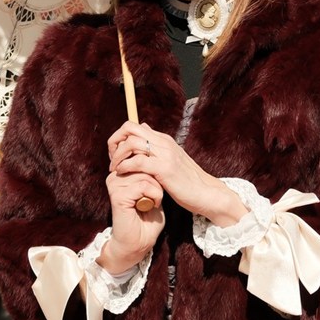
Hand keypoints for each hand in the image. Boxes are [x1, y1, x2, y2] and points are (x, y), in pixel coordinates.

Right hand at [99, 167, 163, 273]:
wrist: (139, 243)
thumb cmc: (147, 220)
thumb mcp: (153, 192)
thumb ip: (152, 175)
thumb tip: (156, 159)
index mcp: (122, 173)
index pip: (141, 158)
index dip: (155, 171)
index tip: (157, 189)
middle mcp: (116, 177)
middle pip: (143, 164)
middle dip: (156, 181)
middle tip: (156, 198)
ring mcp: (115, 185)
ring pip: (144, 175)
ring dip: (156, 190)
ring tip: (154, 202)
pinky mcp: (117, 196)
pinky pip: (142, 185)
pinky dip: (154, 195)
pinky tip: (152, 205)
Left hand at [107, 122, 247, 226]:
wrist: (206, 193)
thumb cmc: (187, 180)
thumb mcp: (170, 159)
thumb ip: (156, 146)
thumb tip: (144, 128)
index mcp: (163, 139)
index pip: (133, 126)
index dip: (119, 138)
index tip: (115, 154)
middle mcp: (163, 142)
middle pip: (129, 128)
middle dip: (114, 142)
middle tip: (112, 160)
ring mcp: (165, 154)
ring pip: (131, 143)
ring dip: (118, 156)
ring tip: (115, 169)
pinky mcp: (165, 169)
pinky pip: (137, 162)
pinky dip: (125, 167)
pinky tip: (123, 174)